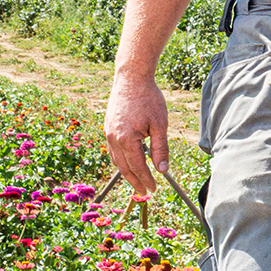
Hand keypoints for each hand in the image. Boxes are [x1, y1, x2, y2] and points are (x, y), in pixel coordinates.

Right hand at [104, 72, 169, 194]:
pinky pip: (112, 149)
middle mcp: (113, 138)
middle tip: (144, 192)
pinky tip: (128, 161)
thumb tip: (162, 170)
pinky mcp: (108, 127)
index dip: (145, 179)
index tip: (153, 189)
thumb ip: (160, 148)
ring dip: (126, 172)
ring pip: (116, 159)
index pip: (137, 166)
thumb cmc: (148, 99)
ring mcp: (108, 133)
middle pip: (123, 167)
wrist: (131, 78)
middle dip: (134, 181)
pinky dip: (120, 159)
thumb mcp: (159, 124)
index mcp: (126, 139)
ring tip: (137, 180)